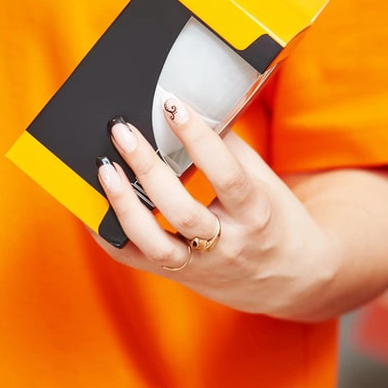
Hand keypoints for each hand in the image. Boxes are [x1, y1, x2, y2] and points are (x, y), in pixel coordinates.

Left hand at [89, 97, 336, 316]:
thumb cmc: (276, 220)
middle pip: (181, 209)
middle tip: (122, 131)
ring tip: (104, 168)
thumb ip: (230, 150)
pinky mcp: (179, 277)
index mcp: (256, 214)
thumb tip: (191, 108)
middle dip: (147, 167)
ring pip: (154, 242)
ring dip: (123, 203)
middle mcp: (228, 244)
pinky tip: (93, 206)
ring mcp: (200, 265)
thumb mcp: (266, 184)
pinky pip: (134, 259)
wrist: (294, 282)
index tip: (172, 104)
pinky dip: (109, 233)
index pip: (226, 174)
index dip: (198, 138)